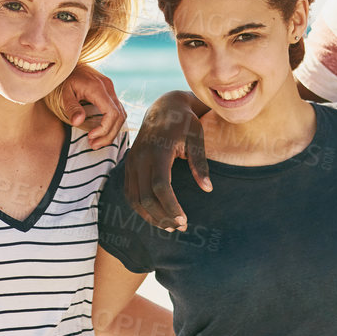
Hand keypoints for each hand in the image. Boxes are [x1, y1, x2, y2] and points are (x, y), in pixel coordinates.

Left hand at [57, 63, 125, 148]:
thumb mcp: (63, 93)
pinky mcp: (110, 93)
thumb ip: (71, 107)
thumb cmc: (65, 79)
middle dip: (108, 134)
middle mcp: (108, 88)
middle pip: (119, 116)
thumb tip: (78, 122)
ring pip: (121, 115)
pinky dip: (112, 124)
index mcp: (98, 88)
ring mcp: (111, 89)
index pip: (112, 113)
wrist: (69, 64)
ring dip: (111, 131)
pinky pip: (117, 111)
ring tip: (96, 142)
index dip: (105, 129)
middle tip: (93, 145)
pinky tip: (100, 131)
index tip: (91, 137)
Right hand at [124, 91, 209, 230]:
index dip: (171, 206)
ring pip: (135, 198)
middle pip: (145, 196)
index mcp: (158, 150)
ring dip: (151, 216)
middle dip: (162, 216)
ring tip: (170, 226)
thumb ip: (200, 163)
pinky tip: (156, 216)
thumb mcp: (197, 138)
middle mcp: (140, 157)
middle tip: (180, 227)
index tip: (184, 220)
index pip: (160, 185)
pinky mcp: (129, 166)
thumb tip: (208, 189)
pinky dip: (141, 209)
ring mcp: (131, 162)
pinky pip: (130, 193)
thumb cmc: (184, 124)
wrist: (163, 108)